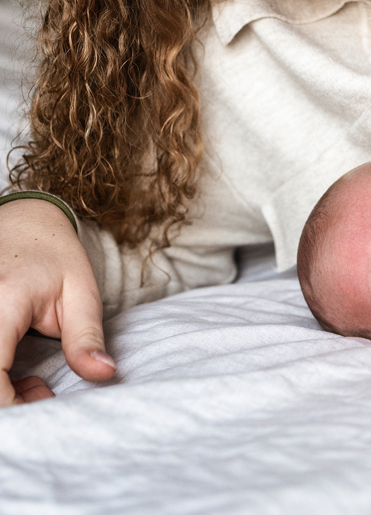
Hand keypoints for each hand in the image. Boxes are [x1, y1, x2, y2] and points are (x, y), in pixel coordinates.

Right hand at [0, 199, 115, 406]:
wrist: (26, 224)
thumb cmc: (55, 256)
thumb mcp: (81, 293)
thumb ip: (87, 337)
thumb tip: (103, 374)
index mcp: (3, 301)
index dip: (12, 403)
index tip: (44, 402)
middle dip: (8, 401)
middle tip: (41, 393)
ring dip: (1, 390)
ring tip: (30, 382)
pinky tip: (15, 371)